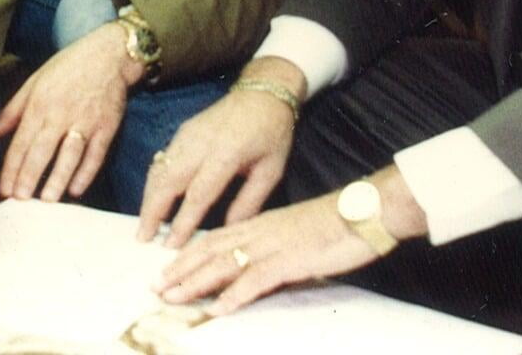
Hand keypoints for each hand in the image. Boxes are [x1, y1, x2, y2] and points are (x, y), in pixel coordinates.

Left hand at [0, 22, 141, 202]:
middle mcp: (61, 114)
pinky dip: (86, 173)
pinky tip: (76, 189)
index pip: (21, 142)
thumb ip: (14, 109)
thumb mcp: (35, 82)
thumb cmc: (68, 67)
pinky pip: (95, 155)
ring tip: (47, 199)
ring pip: (69, 156)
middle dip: (29, 178)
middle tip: (19, 200)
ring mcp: (85, 122)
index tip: (4, 188)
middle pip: (42, 152)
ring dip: (57, 179)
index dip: (11, 167)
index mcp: (40, 104)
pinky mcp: (106, 127)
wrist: (108, 55)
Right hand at [137, 58, 302, 246]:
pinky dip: (154, 182)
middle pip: (168, 180)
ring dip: (148, 198)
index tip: (171, 245)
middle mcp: (201, 143)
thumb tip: (228, 232)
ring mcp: (187, 135)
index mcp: (226, 153)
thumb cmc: (272, 134)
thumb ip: (249, 202)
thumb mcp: (271, 171)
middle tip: (143, 238)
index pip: (199, 193)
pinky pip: (162, 160)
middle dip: (152, 211)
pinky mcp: (182, 131)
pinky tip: (152, 200)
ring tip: (143, 225)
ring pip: (159, 170)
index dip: (183, 220)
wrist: (263, 92)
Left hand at [155, 194, 373, 314]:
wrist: (364, 212)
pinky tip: (218, 308)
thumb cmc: (335, 226)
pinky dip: (234, 295)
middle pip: (210, 250)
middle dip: (181, 270)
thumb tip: (258, 272)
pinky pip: (256, 279)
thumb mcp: (295, 237)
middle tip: (156, 287)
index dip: (188, 255)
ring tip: (172, 297)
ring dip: (196, 282)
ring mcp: (274, 245)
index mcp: (260, 224)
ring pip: (225, 264)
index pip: (215, 239)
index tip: (166, 270)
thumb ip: (273, 251)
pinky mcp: (291, 259)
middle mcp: (260, 231)